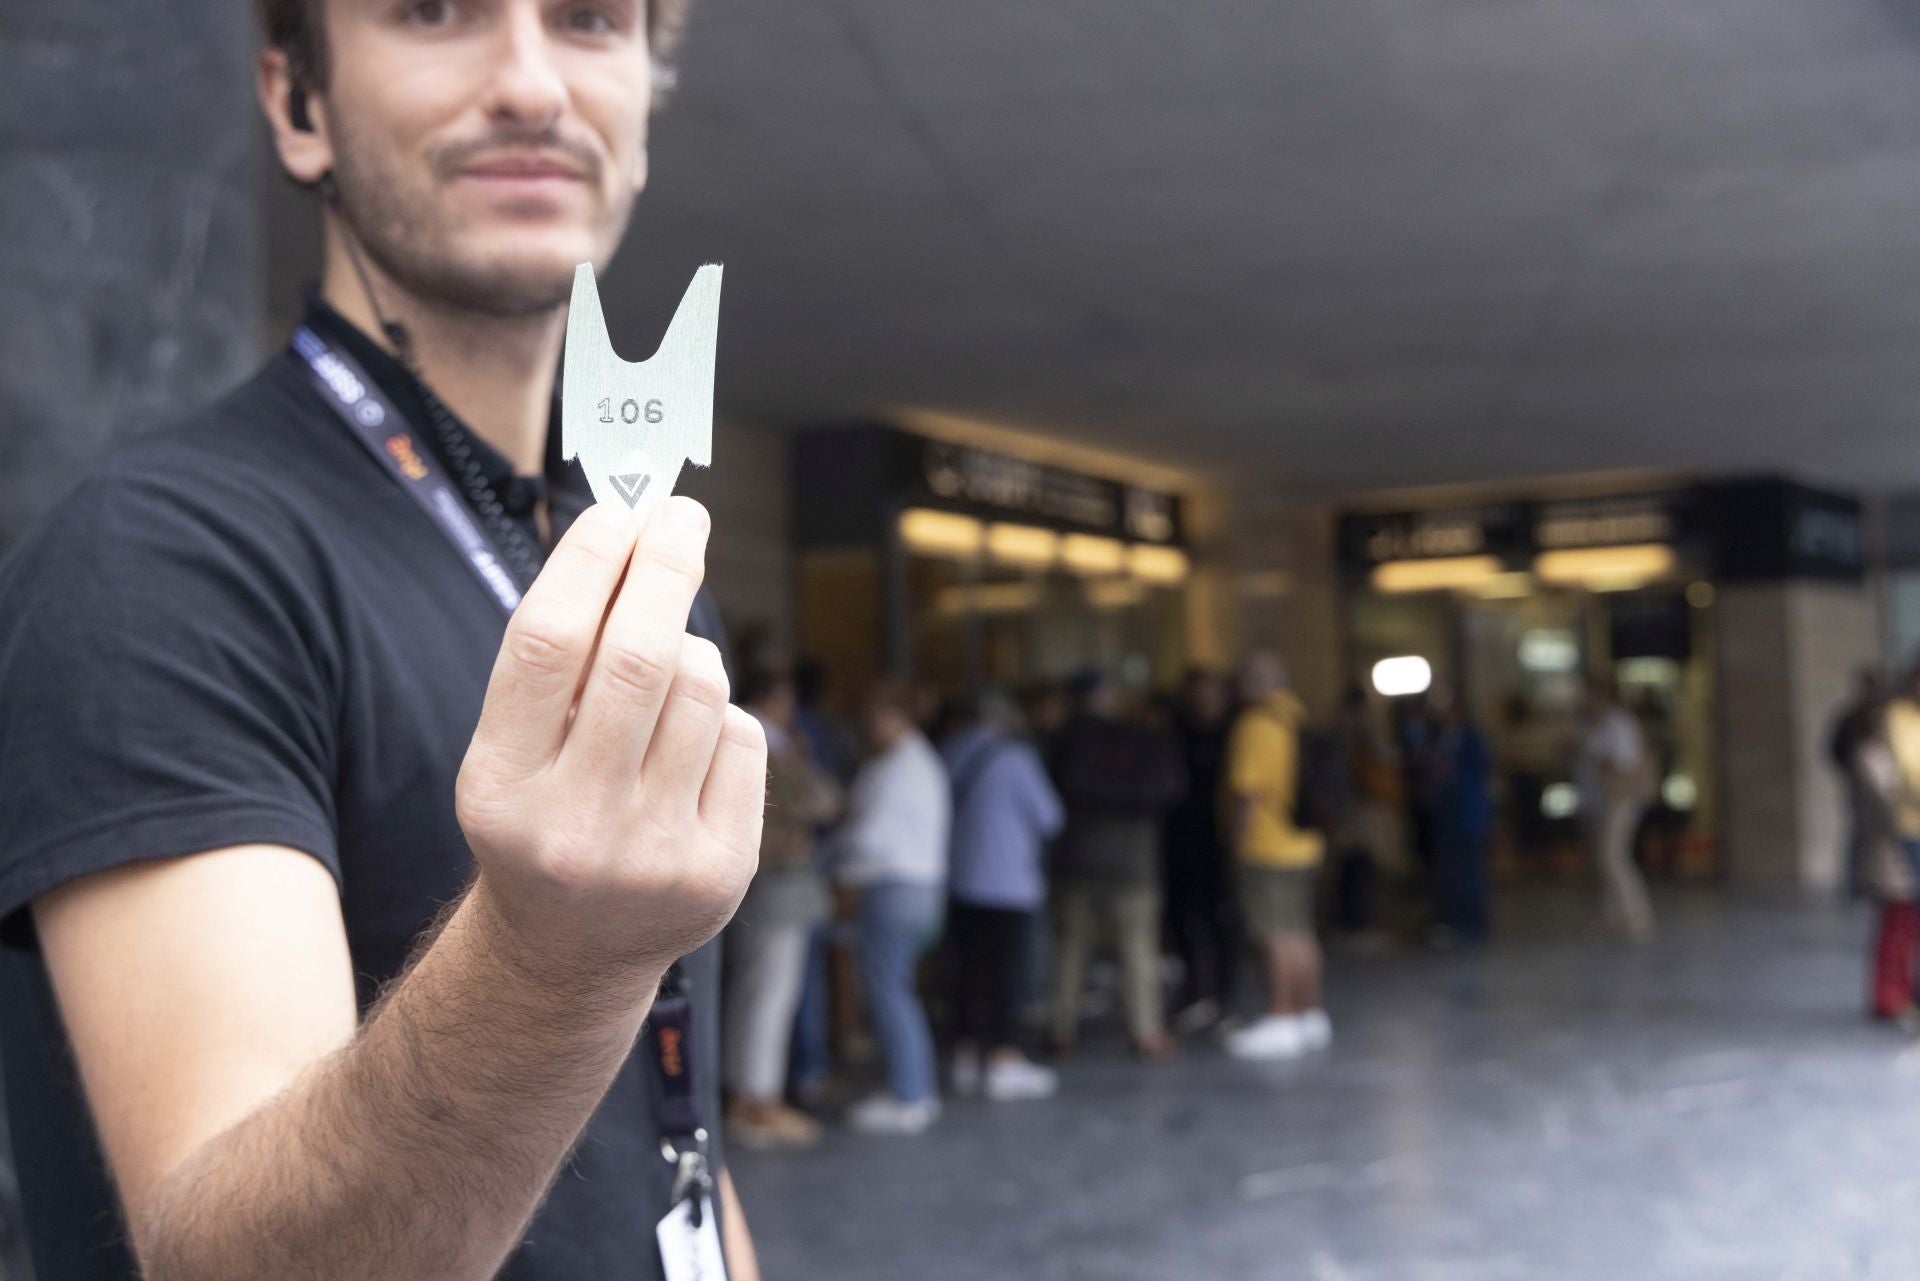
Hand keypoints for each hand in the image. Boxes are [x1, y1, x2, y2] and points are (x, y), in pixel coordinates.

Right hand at [454, 498, 766, 990]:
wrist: (571, 952)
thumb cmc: (543, 814)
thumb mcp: (512, 752)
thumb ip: (558, 663)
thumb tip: (631, 529)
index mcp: (499, 788)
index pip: (547, 644)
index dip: (589, 561)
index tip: (620, 508)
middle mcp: (574, 827)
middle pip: (641, 658)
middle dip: (666, 566)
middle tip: (681, 514)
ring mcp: (654, 855)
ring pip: (702, 687)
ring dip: (690, 649)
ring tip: (665, 664)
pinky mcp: (721, 870)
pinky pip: (741, 737)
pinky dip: (719, 717)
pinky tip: (687, 747)